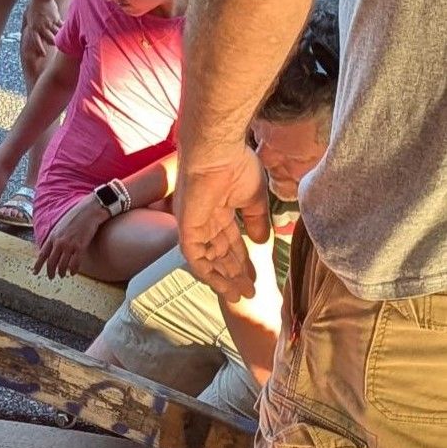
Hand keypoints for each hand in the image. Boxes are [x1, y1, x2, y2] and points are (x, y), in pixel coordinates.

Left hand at [23, 0, 62, 60]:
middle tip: (57, 45)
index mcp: (34, 28)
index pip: (36, 41)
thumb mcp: (27, 17)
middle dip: (54, 43)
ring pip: (57, 34)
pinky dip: (64, 28)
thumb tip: (23, 32)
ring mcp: (50, 23)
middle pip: (50, 39)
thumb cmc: (33, 7)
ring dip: (60, 36)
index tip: (43, 54)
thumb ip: (26, 26)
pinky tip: (68, 29)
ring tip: (64, 38)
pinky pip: (61, 26)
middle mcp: (42, 27)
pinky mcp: (56, 18)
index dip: (40, 48)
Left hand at [33, 196, 106, 278]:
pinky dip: (73, 270)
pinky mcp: (80, 246)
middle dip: (50, 271)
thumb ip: (55, 236)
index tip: (34, 272)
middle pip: (51, 262)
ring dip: (61, 272)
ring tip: (62, 275)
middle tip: (51, 277)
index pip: (42, 254)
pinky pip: (75, 263)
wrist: (89, 210)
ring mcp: (69, 245)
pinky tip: (73, 273)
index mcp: (52, 236)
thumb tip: (53, 246)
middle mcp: (59, 242)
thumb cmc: (76, 216)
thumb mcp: (60, 225)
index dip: (38, 264)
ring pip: (62, 265)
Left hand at [176, 147, 269, 300]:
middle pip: (220, 254)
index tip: (255, 276)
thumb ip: (256, 220)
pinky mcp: (186, 229)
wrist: (218, 152)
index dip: (242, 259)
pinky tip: (224, 286)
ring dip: (224, 278)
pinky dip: (209, 274)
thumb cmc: (237, 166)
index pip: (230, 241)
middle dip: (234, 273)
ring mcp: (193, 226)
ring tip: (240, 294)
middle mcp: (203, 220)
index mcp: (218, 210)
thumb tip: (260, 242)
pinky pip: (195, 258)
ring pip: (208, 260)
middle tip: (250, 292)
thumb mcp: (254, 197)